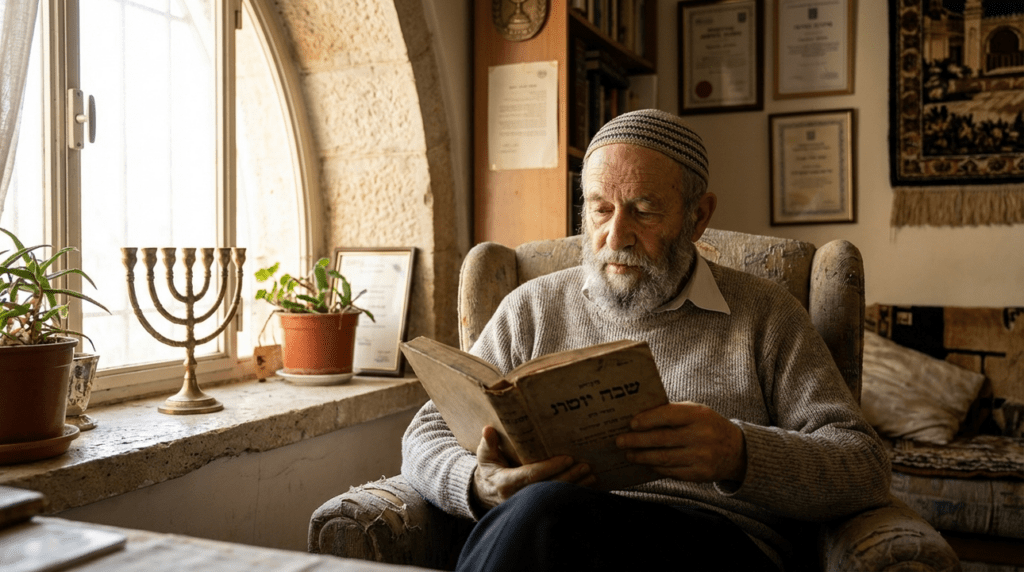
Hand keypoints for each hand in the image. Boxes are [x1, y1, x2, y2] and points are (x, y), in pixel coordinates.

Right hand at [471, 426, 594, 509]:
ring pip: (554, 496)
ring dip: (574, 486)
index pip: (532, 475)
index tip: (567, 458)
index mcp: (506, 482)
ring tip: (591, 475)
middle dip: (568, 477)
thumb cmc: (488, 470)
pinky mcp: (535, 507)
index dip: (550, 468)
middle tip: (586, 466)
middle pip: (548, 487)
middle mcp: (518, 496)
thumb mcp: (485, 456)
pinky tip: (586, 487)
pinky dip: (571, 496)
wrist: (484, 493)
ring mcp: (528, 504)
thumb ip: (488, 443)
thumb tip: (487, 429)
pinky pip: (556, 502)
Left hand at [615, 402, 746, 482]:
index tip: (631, 423)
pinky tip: (646, 463)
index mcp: (699, 415)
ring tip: (629, 454)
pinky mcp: (699, 474)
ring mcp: (701, 457)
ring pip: (664, 458)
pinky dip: (655, 467)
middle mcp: (701, 436)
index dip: (648, 419)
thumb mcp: (696, 412)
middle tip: (620, 441)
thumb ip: (672, 413)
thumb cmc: (708, 426)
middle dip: (637, 441)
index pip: (668, 415)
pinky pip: (671, 472)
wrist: (737, 451)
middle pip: (662, 439)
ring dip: (642, 457)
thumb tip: (639, 418)